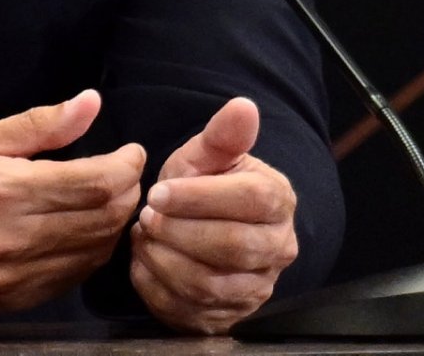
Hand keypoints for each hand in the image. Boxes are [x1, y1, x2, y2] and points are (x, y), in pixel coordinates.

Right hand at [0, 90, 144, 316]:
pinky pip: (71, 278)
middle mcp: (17, 238)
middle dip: (127, 194)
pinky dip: (88, 254)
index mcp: (7, 190)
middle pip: (103, 220)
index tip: (132, 153)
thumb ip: (38, 125)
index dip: (126, 167)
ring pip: (94, 253)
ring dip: (113, 226)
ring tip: (108, 202)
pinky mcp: (14, 300)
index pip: (95, 183)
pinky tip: (82, 234)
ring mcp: (17, 275)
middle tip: (126, 175)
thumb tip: (89, 103)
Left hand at [128, 96, 300, 334]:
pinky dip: (157, 286)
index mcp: (278, 201)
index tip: (158, 192)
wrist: (202, 228)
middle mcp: (278, 249)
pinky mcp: (229, 318)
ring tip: (144, 236)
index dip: (199, 198)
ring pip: (210, 284)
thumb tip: (244, 106)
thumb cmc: (203, 186)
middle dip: (180, 231)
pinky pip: (190, 311)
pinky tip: (145, 262)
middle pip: (233, 247)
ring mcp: (256, 289)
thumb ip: (222, 135)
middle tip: (146, 216)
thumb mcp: (207, 156)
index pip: (250, 201)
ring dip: (164, 259)